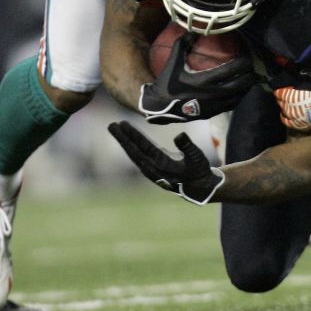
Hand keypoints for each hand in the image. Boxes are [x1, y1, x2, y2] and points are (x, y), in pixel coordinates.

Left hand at [107, 121, 223, 204]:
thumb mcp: (197, 157)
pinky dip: (130, 148)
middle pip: (134, 152)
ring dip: (124, 142)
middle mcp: (154, 169)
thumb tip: (179, 134)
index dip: (134, 136)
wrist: (198, 187)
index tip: (124, 124)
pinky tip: (125, 140)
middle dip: (122, 138)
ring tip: (115, 128)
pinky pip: (137, 158)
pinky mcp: (151, 170)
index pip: (145, 147)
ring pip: (134, 155)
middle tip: (111, 125)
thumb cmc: (198, 168)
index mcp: (164, 164)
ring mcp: (151, 171)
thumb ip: (188, 146)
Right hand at [138, 34, 256, 123]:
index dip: (244, 61)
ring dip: (247, 85)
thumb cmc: (167, 82)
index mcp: (203, 80)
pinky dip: (239, 96)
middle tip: (252, 65)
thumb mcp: (173, 61)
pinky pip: (232, 104)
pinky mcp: (213, 113)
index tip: (247, 54)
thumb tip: (194, 30)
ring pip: (239, 95)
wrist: (160, 106)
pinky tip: (241, 89)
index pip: (232, 69)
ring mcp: (214, 105)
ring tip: (251, 76)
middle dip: (250, 73)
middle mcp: (212, 94)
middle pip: (240, 83)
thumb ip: (183, 44)